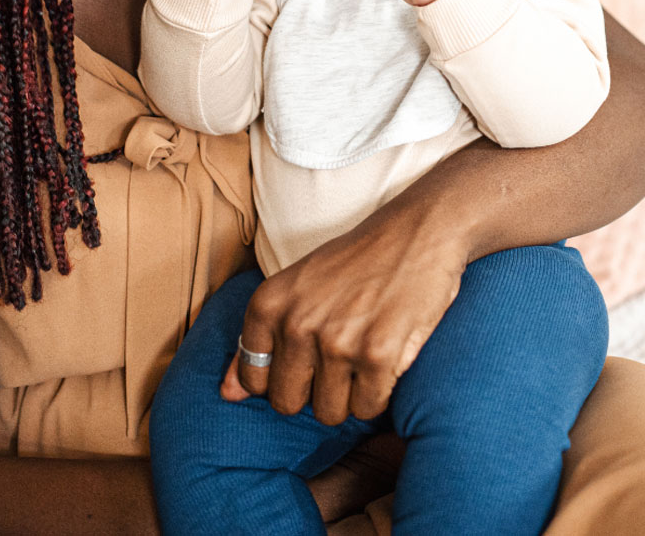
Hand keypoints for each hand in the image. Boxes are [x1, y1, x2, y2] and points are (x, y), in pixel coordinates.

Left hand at [219, 198, 467, 425]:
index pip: (253, 380)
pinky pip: (367, 408)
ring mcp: (337, 342)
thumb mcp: (295, 287)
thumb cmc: (355, 261)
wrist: (417, 232)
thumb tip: (227, 395)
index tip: (305, 356)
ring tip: (362, 355)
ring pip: (330, 412)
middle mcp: (296, 324)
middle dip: (313, 392)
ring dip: (348, 395)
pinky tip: (386, 358)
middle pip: (288, 403)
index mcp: (268, 304)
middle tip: (337, 360)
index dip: (282, 376)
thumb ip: (258, 340)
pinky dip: (379, 393)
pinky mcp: (378, 356)